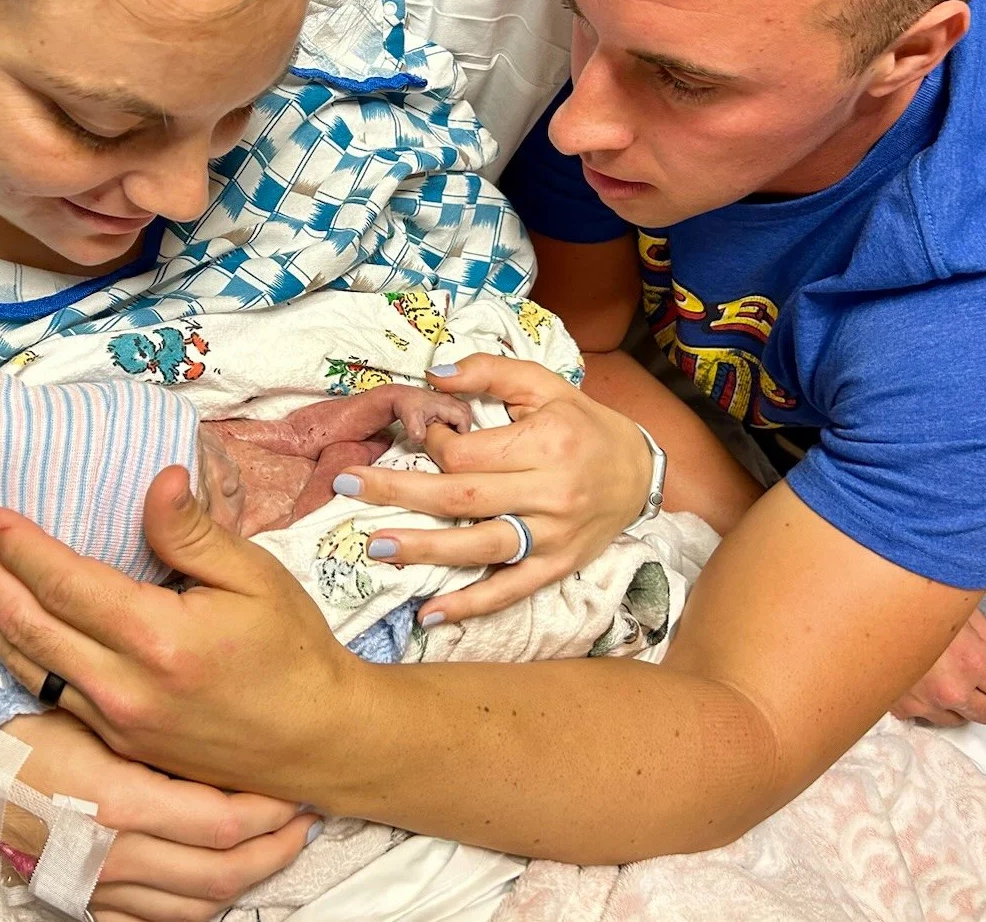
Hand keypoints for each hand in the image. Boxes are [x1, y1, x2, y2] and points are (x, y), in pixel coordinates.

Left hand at [0, 469, 365, 803]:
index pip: (66, 584)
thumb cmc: (292, 650)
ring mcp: (114, 723)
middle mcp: (123, 687)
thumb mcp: (255, 577)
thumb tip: (156, 478)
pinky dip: (8, 656)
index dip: (22, 547)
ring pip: (24, 664)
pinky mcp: (116, 743)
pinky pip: (46, 691)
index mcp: (158, 639)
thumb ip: (193, 532)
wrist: (315, 741)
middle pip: (27, 624)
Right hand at [0, 710, 318, 920]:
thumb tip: (223, 724)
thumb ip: (153, 728)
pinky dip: (197, 907)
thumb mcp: (90, 716)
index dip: (269, 810)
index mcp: (122, 802)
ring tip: (274, 849)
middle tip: (303, 821)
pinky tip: (217, 881)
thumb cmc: (24, 738)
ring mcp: (102, 888)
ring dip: (246, 880)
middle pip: (223, 873)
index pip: (222, 822)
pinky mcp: (87, 905)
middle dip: (275, 849)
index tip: (293, 786)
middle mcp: (116, 855)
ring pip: (197, 905)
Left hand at [335, 355, 652, 625]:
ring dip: (424, 550)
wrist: (640, 472)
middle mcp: (551, 493)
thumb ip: (489, 372)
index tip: (422, 437)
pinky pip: (509, 590)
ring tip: (377, 547)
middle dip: (399, 491)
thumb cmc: (583, 424)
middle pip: (462, 497)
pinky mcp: (557, 566)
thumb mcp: (544, 385)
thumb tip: (433, 373)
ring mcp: (553, 536)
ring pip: (479, 547)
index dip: (433, 445)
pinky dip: (470, 605)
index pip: (469, 454)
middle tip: (345, 485)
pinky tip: (430, 614)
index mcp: (546, 444)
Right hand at [889, 608, 985, 725]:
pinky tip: (920, 677)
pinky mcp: (899, 708)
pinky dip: (928, 702)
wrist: (855, 605)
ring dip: (957, 701)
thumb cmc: (907, 597)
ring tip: (941, 670)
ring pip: (959, 719)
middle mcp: (949, 689)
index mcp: (971, 662)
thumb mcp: (960, 607)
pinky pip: (926, 716)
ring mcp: (923, 702)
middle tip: (972, 668)